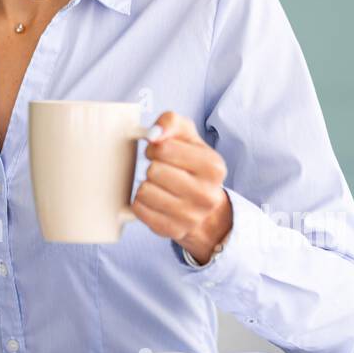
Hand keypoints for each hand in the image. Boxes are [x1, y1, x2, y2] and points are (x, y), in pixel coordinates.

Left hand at [132, 110, 232, 264]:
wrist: (204, 207)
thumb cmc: (191, 164)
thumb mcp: (188, 136)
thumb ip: (171, 122)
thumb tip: (154, 133)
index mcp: (213, 167)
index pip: (164, 148)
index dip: (155, 147)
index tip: (161, 152)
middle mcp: (206, 194)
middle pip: (154, 171)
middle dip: (152, 166)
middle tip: (160, 170)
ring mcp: (190, 217)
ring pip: (144, 191)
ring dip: (146, 185)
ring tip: (159, 186)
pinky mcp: (172, 230)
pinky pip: (139, 209)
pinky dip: (141, 202)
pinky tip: (155, 200)